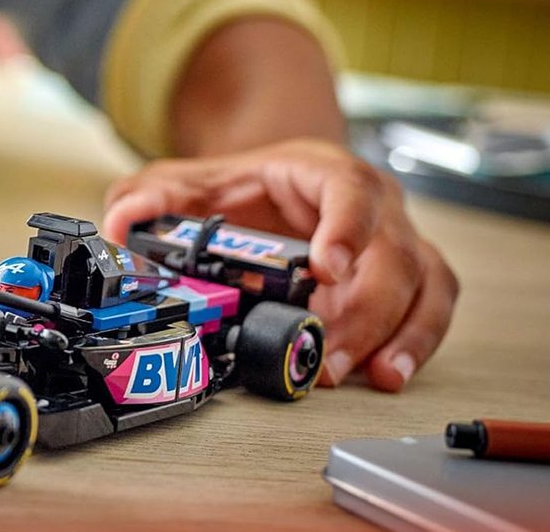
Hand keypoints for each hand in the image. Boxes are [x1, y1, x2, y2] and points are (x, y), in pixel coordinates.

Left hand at [102, 138, 457, 391]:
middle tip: (327, 350)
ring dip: (400, 333)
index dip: (345, 229)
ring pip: (425, 284)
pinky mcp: (406, 278)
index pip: (349, 192)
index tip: (324, 267)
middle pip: (393, 252)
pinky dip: (415, 343)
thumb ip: (150, 197)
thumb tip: (120, 221)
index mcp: (324, 174)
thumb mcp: (188, 184)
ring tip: (367, 374)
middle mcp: (374, 206)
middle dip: (363, 308)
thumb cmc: (240, 187)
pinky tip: (386, 373)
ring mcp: (397, 242)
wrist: (270, 187)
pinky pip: (430, 308)